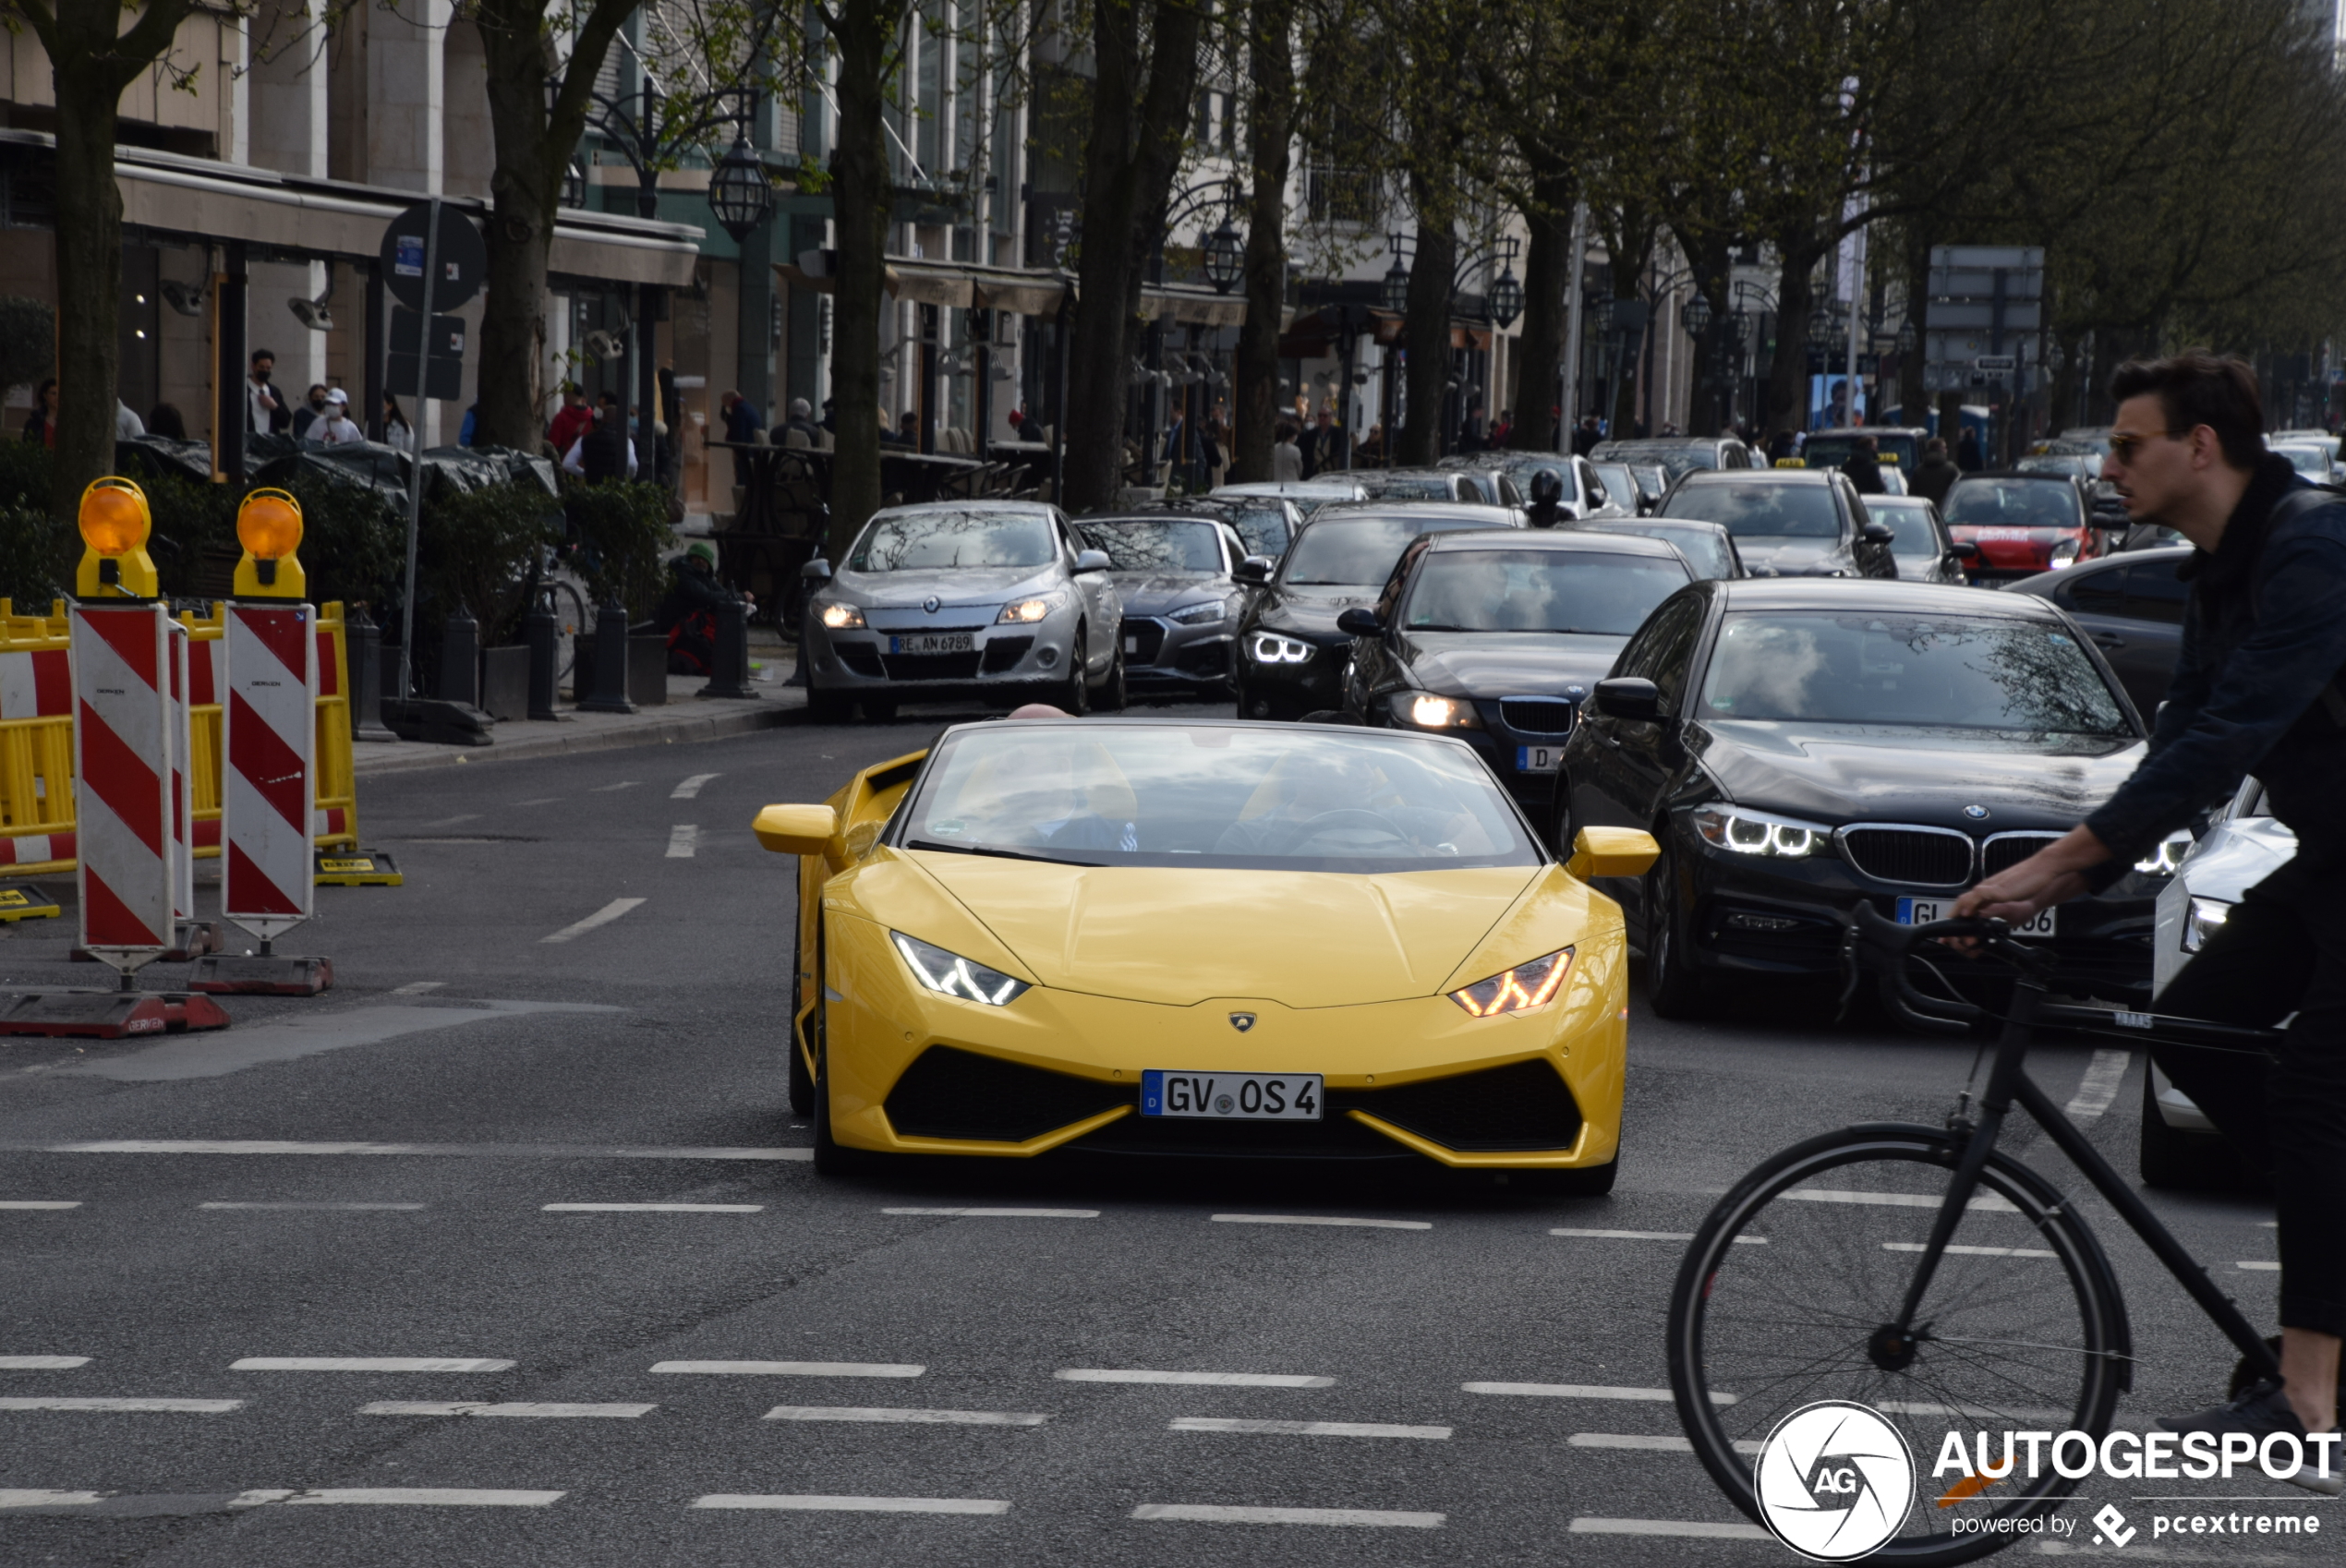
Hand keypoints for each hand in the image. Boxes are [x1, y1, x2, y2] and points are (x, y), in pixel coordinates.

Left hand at [1944, 824, 2109, 947]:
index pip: (1966, 905)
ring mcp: (1991, 887)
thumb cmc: (2029, 883)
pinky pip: (1980, 896)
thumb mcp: (2009, 902)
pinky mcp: (1999, 888)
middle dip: (1952, 921)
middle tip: (1946, 937)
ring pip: (1967, 900)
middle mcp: (1985, 889)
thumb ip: (1996, 909)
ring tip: (1953, 931)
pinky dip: (1971, 906)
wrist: (2043, 869)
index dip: (1955, 919)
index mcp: (1987, 892)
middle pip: (1961, 903)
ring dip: (1958, 916)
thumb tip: (1987, 920)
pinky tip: (1968, 915)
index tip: (1948, 933)